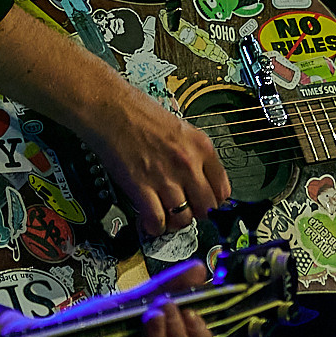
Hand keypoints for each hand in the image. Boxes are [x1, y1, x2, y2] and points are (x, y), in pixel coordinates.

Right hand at [79, 87, 231, 238]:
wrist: (112, 109)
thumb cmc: (141, 115)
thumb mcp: (181, 130)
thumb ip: (194, 156)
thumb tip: (200, 183)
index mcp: (201, 147)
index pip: (223, 190)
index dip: (214, 203)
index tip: (205, 205)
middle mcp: (188, 163)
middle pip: (206, 209)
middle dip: (196, 215)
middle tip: (185, 211)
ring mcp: (166, 176)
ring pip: (183, 219)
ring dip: (174, 223)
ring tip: (166, 216)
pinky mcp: (141, 187)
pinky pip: (157, 221)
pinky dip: (154, 226)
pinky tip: (150, 220)